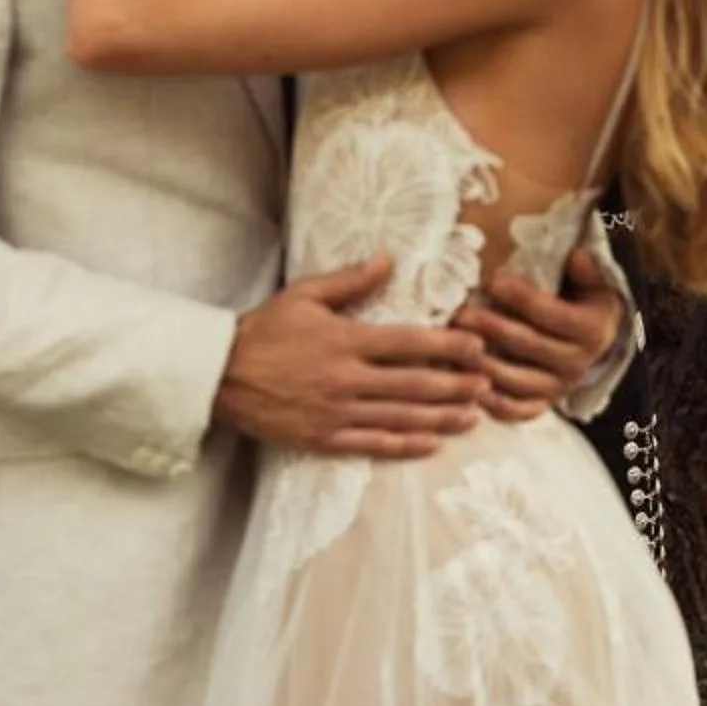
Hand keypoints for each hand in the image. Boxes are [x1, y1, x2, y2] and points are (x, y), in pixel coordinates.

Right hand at [213, 258, 489, 458]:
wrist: (218, 376)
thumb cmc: (263, 331)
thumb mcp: (304, 296)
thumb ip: (350, 281)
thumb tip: (388, 260)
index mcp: (345, 341)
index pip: (408, 344)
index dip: (447, 346)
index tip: (477, 346)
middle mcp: (346, 379)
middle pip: (413, 385)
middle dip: (455, 385)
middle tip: (488, 384)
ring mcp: (336, 413)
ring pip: (400, 418)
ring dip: (441, 417)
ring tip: (472, 416)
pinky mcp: (323, 439)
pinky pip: (372, 445)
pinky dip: (405, 446)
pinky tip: (431, 443)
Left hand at [456, 246, 628, 421]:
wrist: (596, 341)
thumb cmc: (584, 301)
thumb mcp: (594, 282)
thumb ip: (586, 270)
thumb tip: (578, 256)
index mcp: (592, 331)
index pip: (552, 314)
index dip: (522, 298)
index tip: (494, 281)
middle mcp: (577, 364)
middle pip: (528, 346)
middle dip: (491, 328)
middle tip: (461, 314)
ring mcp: (558, 389)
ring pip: (516, 380)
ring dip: (483, 364)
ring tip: (455, 346)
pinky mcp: (543, 405)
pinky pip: (515, 410)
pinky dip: (491, 402)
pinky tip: (467, 384)